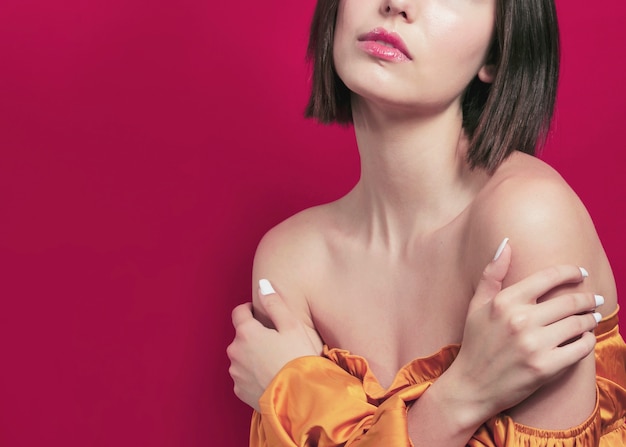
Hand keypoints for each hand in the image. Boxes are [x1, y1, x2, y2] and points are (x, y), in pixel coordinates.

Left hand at [226, 283, 322, 410]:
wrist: (300, 398)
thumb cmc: (299, 358)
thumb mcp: (292, 326)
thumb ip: (274, 303)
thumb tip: (262, 285)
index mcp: (246, 332)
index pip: (239, 312)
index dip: (249, 310)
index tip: (260, 313)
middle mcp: (235, 352)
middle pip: (241, 336)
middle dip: (254, 335)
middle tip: (276, 341)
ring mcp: (236, 373)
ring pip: (241, 357)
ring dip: (253, 355)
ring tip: (275, 360)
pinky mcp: (240, 391)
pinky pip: (244, 376)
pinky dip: (254, 374)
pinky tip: (271, 376)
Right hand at [438, 238, 600, 427]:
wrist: (472, 386)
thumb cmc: (475, 343)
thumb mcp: (477, 305)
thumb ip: (492, 273)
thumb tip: (505, 243)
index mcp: (504, 301)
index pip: (547, 277)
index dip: (569, 272)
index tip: (581, 273)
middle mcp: (520, 320)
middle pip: (569, 301)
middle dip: (587, 298)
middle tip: (594, 300)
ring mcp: (534, 345)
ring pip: (578, 324)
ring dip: (590, 320)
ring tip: (591, 319)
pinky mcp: (546, 368)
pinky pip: (580, 348)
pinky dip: (587, 341)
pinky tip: (585, 339)